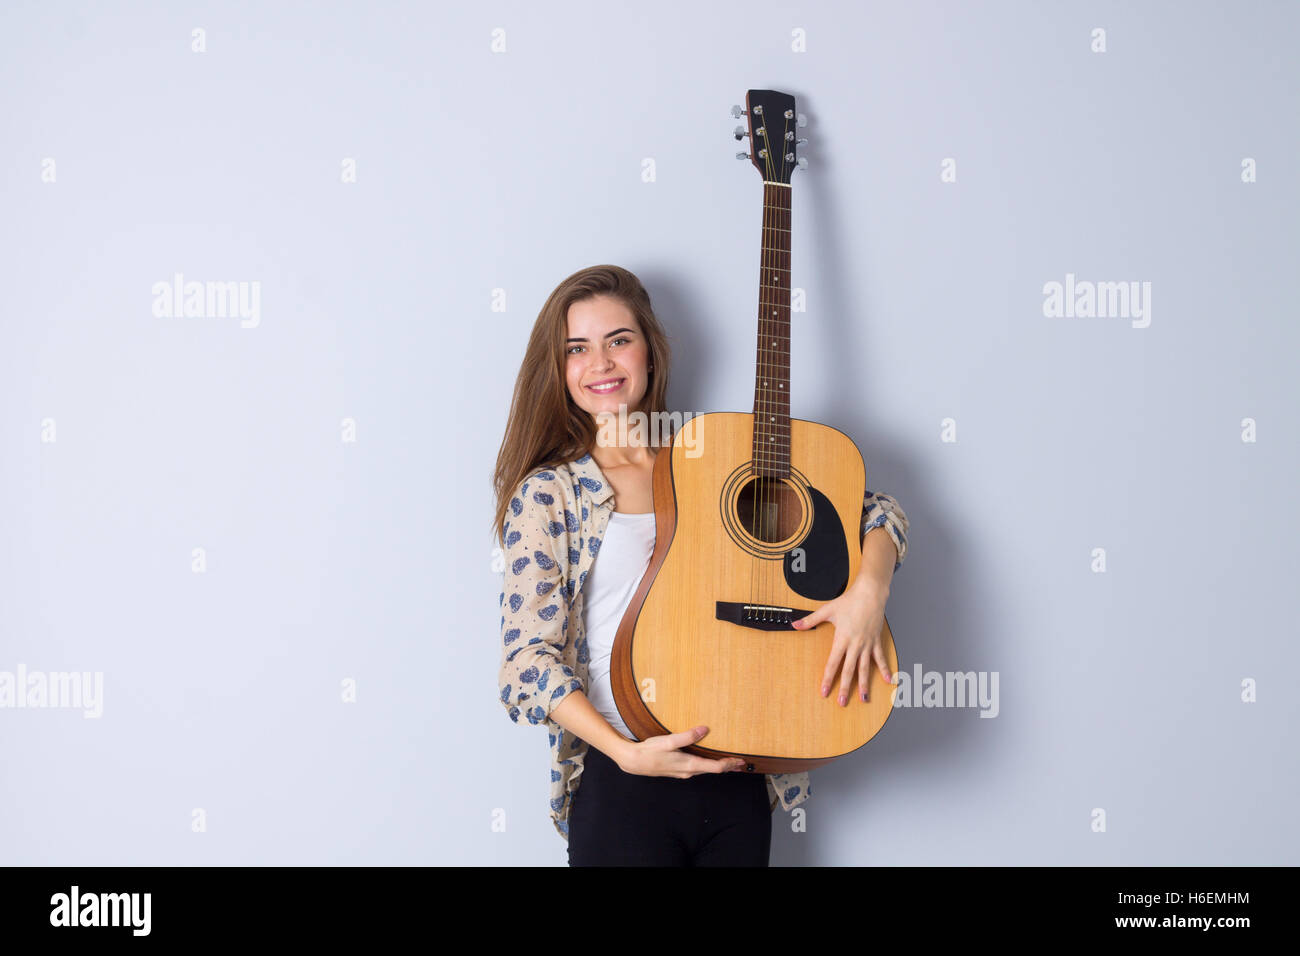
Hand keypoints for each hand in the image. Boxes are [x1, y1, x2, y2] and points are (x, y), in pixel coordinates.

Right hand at [616, 726, 745, 777]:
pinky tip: (706, 759)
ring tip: (727, 760)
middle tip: (740, 762)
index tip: (741, 761)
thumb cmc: (650, 752)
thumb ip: (687, 736)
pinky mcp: (677, 769)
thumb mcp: (669, 742)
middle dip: (727, 766)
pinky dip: (707, 765)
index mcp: (689, 765)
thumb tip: (704, 730)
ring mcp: (682, 772)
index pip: (716, 768)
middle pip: (713, 770)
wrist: (633, 761)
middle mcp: (688, 772)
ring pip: (705, 770)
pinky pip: (697, 768)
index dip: (730, 764)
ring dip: (717, 766)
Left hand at [792, 581, 896, 705]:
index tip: (824, 691)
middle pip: (849, 670)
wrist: (870, 593)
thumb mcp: (827, 610)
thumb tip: (794, 625)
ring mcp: (867, 644)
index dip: (828, 678)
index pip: (833, 663)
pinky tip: (888, 681)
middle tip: (842, 703)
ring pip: (865, 668)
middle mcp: (855, 644)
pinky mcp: (876, 641)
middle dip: (845, 688)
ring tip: (864, 699)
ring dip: (865, 684)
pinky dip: (885, 669)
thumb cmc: (849, 601)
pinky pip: (880, 658)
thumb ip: (810, 620)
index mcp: (842, 639)